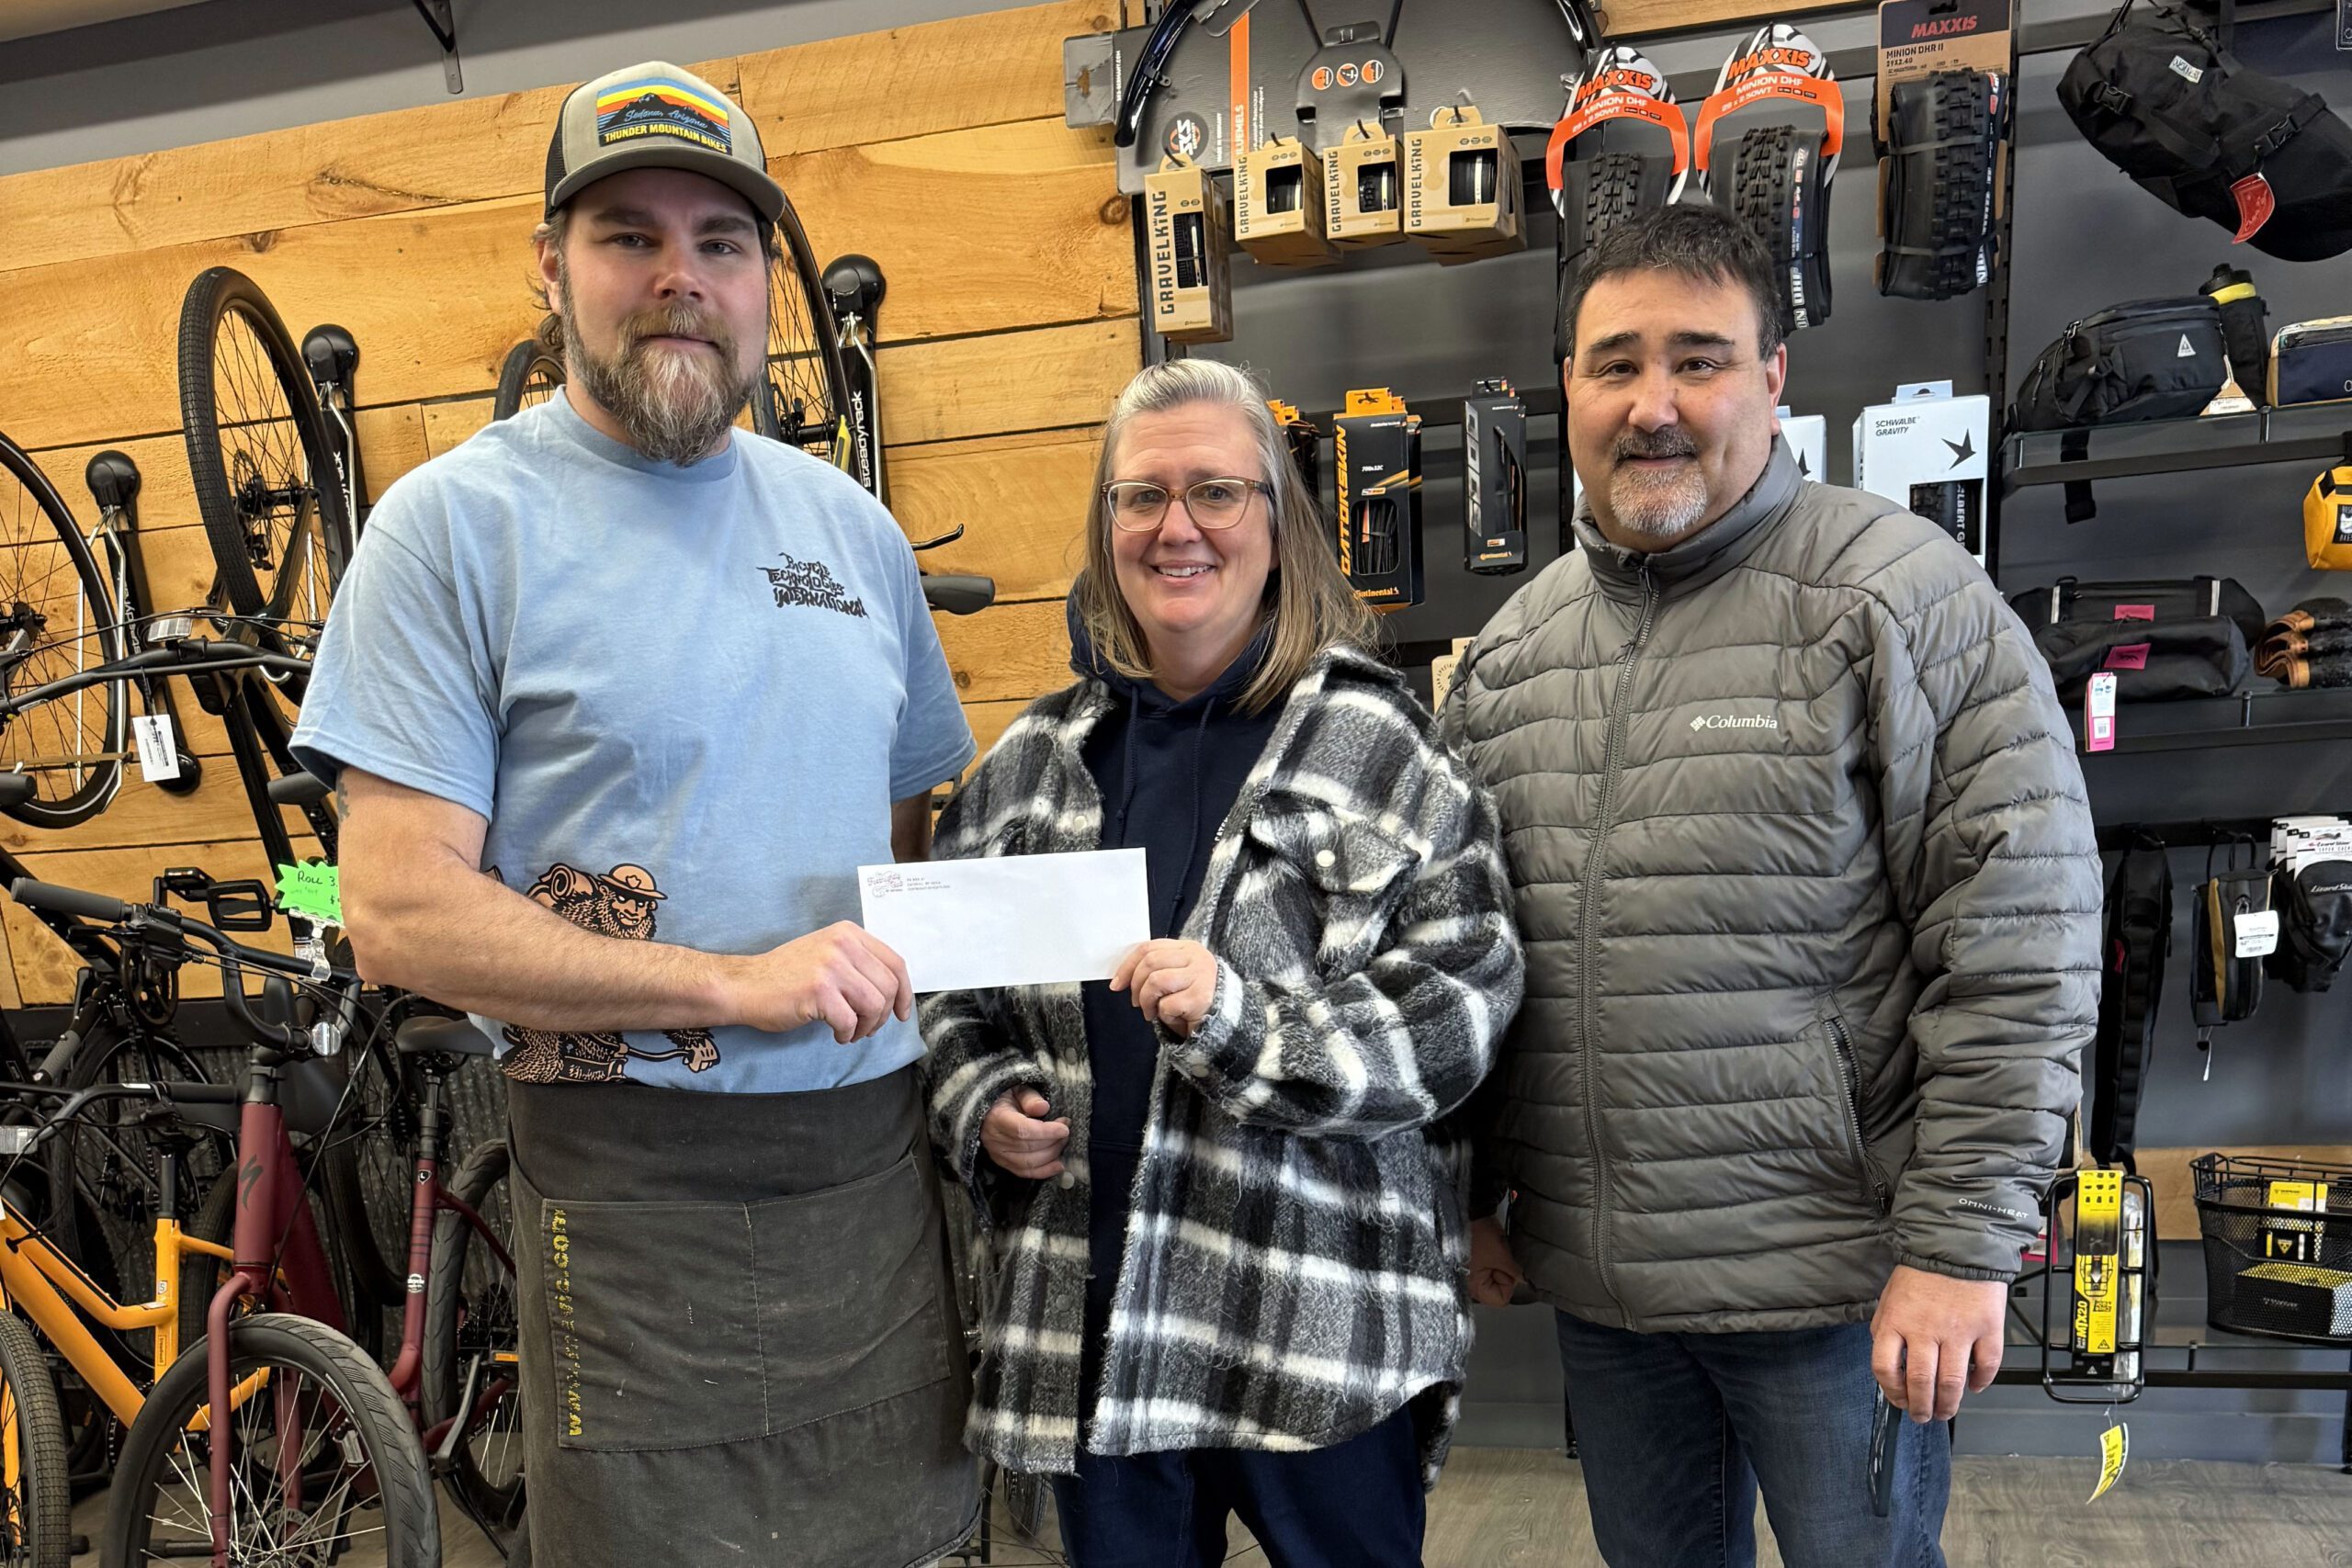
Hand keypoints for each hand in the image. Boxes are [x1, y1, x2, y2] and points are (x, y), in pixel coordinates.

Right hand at [725, 921, 913, 1042]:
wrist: (745, 985)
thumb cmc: (786, 976)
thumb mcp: (827, 954)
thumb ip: (858, 963)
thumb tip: (894, 992)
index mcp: (848, 933)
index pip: (895, 963)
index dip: (905, 992)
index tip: (901, 1013)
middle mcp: (842, 944)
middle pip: (889, 986)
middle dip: (884, 1015)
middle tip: (868, 1028)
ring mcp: (830, 966)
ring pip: (874, 1005)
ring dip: (866, 1027)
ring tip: (851, 1032)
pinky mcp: (818, 990)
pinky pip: (850, 1021)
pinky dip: (847, 1035)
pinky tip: (837, 1035)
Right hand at [980, 1088, 1070, 1179]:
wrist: (988, 1111)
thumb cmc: (1005, 1098)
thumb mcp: (1017, 1090)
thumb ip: (1030, 1097)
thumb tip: (1043, 1107)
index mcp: (996, 1118)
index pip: (1022, 1130)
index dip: (1046, 1132)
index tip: (1064, 1128)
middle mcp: (994, 1140)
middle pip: (1028, 1147)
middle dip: (1052, 1141)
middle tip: (1066, 1130)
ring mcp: (998, 1154)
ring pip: (1028, 1162)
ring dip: (1051, 1154)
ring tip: (1063, 1141)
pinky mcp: (1003, 1163)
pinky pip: (1024, 1172)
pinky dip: (1044, 1171)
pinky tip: (1058, 1165)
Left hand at [1110, 939, 1219, 1037]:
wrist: (1225, 1020)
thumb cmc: (1194, 998)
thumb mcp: (1176, 976)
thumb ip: (1156, 969)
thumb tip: (1122, 977)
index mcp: (1187, 948)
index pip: (1148, 948)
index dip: (1127, 966)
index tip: (1117, 984)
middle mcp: (1196, 957)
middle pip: (1149, 962)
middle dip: (1135, 986)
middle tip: (1137, 1002)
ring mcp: (1201, 976)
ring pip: (1155, 981)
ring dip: (1146, 1001)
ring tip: (1151, 1012)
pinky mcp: (1201, 997)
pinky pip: (1167, 1004)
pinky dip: (1163, 1015)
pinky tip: (1172, 1017)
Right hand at [1468, 1215, 1522, 1307]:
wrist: (1471, 1215)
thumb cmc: (1482, 1235)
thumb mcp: (1502, 1256)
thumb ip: (1514, 1273)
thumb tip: (1524, 1281)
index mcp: (1475, 1286)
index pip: (1501, 1300)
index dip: (1508, 1285)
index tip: (1505, 1269)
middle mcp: (1470, 1286)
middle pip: (1497, 1292)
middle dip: (1503, 1277)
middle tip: (1498, 1259)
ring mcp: (1470, 1277)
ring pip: (1494, 1282)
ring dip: (1498, 1270)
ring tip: (1493, 1254)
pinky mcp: (1472, 1268)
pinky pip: (1488, 1274)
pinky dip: (1493, 1265)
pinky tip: (1490, 1254)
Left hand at [1870, 1264, 2006, 1422]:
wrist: (1956, 1244)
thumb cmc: (1921, 1274)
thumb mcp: (1890, 1299)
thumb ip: (1887, 1332)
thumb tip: (1891, 1367)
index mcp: (1896, 1321)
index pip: (1885, 1368)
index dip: (1891, 1392)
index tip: (1899, 1401)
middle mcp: (1926, 1329)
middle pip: (1921, 1383)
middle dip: (1922, 1408)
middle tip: (1924, 1417)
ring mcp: (1959, 1330)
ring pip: (1953, 1382)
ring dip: (1949, 1404)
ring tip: (1946, 1411)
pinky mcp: (1987, 1327)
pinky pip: (1987, 1366)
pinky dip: (1981, 1382)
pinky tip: (1975, 1386)